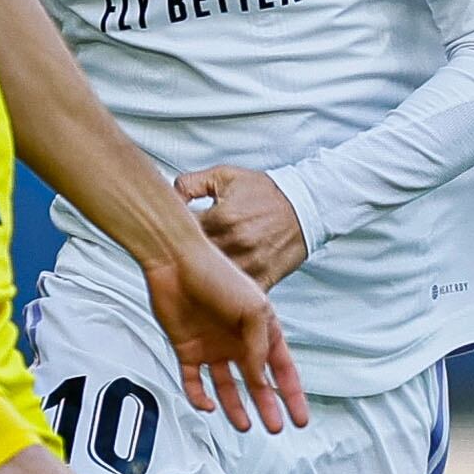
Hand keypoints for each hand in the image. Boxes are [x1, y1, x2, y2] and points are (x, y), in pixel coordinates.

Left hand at [141, 238, 309, 434]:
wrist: (174, 262)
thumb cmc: (218, 276)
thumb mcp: (253, 311)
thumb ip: (259, 348)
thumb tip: (260, 380)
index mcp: (261, 328)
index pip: (282, 368)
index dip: (292, 394)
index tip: (300, 418)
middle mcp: (238, 340)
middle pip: (256, 382)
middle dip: (267, 406)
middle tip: (276, 427)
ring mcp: (213, 347)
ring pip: (227, 387)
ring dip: (236, 407)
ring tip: (244, 426)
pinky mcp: (187, 350)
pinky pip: (194, 382)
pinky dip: (200, 397)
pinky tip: (208, 406)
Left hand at [174, 165, 308, 289]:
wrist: (305, 206)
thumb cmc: (265, 192)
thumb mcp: (226, 176)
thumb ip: (191, 183)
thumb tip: (169, 197)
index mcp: (221, 218)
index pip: (182, 232)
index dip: (171, 236)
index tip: (168, 238)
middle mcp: (234, 243)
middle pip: (194, 261)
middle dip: (182, 260)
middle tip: (175, 260)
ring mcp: (250, 264)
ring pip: (214, 283)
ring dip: (203, 281)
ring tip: (194, 277)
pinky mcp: (264, 279)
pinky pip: (241, 297)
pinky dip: (229, 297)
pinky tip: (219, 292)